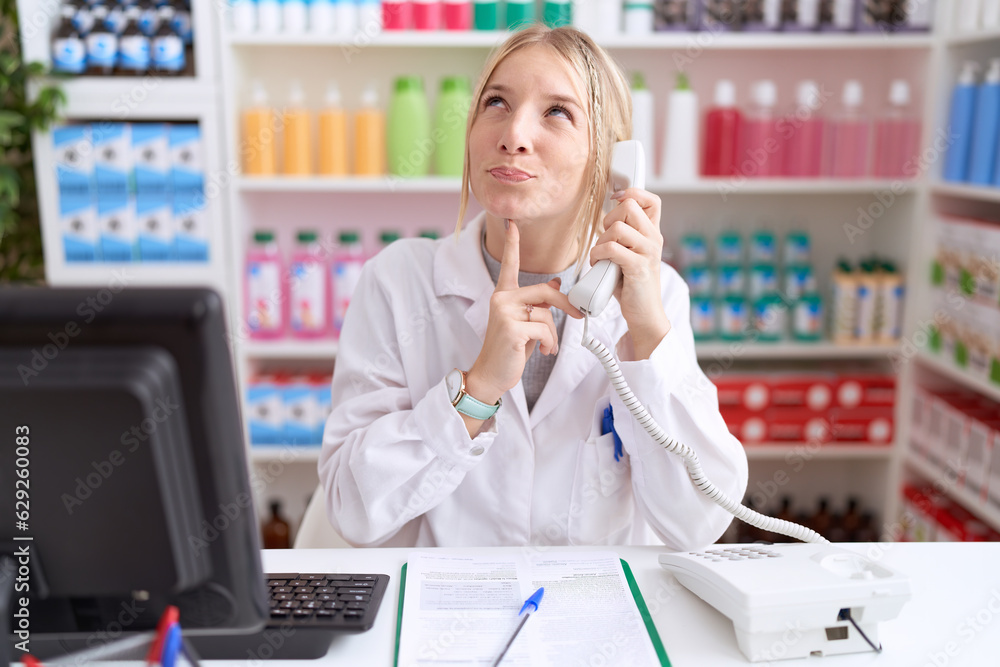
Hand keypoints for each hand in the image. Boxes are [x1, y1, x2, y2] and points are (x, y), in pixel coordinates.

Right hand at [466, 220, 583, 405]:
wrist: (491, 375)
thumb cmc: (509, 350)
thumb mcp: (525, 323)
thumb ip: (538, 304)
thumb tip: (555, 283)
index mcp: (503, 295)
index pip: (509, 265)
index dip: (512, 243)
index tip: (512, 223)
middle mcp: (501, 299)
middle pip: (544, 291)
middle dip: (566, 305)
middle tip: (579, 316)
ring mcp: (504, 313)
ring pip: (547, 314)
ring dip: (553, 335)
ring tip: (545, 347)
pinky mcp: (512, 329)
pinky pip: (545, 330)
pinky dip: (549, 343)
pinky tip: (541, 352)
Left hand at [589, 187, 669, 356]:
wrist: (645, 315)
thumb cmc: (632, 286)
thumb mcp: (630, 255)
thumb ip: (624, 238)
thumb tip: (606, 220)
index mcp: (652, 234)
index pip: (651, 200)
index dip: (632, 192)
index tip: (615, 200)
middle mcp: (653, 239)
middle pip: (628, 206)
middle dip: (609, 219)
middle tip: (606, 239)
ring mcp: (648, 253)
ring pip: (618, 227)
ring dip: (601, 240)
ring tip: (601, 256)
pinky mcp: (638, 267)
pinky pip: (612, 248)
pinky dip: (598, 255)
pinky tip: (599, 264)